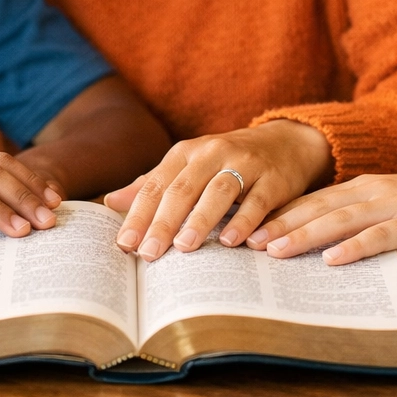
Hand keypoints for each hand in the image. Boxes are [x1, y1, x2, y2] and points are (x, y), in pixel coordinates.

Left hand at [103, 120, 331, 260]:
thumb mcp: (189, 167)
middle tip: (148, 253)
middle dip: (163, 222)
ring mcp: (245, 164)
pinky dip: (244, 221)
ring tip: (184, 247)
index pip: (157, 184)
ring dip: (200, 220)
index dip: (139, 214)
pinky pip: (257, 201)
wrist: (285, 143)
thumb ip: (153, 184)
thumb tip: (110, 203)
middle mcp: (213, 153)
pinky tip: (231, 242)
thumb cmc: (227, 162)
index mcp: (187, 152)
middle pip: (183, 188)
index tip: (124, 244)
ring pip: (218, 191)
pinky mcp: (273, 179)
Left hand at [246, 169, 396, 264]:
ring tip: (276, 252)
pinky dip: (355, 247)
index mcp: (363, 187)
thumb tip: (322, 246)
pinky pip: (381, 236)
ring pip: (340, 219)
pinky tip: (333, 260)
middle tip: (247, 243)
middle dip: (280, 225)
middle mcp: (372, 191)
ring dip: (306, 235)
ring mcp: (394, 206)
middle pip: (317, 207)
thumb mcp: (391, 208)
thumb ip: (359, 220)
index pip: (311, 200)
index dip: (279, 214)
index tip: (247, 229)